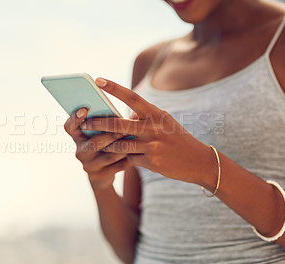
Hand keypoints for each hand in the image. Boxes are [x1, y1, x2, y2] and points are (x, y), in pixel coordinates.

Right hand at [64, 107, 130, 190]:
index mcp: (77, 138)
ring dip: (123, 147)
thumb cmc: (104, 145)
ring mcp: (89, 165)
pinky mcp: (100, 176)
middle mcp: (80, 152)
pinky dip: (128, 158)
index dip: (75, 118)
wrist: (102, 175)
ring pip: (109, 155)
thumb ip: (107, 124)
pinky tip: (137, 152)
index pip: (69, 127)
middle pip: (94, 143)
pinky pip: (117, 166)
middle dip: (111, 135)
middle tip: (125, 128)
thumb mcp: (100, 134)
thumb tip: (129, 114)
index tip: (85, 109)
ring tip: (135, 139)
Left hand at [80, 78, 215, 185]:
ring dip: (108, 145)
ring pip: (120, 144)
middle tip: (85, 123)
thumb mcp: (164, 123)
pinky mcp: (151, 162)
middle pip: (119, 124)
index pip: (133, 97)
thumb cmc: (177, 139)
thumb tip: (123, 118)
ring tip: (99, 143)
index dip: (114, 88)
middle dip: (99, 124)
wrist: (198, 161)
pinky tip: (126, 157)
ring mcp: (152, 146)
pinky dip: (126, 157)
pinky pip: (130, 159)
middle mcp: (154, 128)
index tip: (99, 80)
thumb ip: (144, 119)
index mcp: (157, 114)